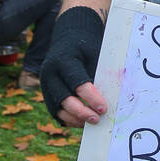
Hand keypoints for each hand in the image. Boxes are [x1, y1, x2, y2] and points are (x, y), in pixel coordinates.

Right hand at [39, 6, 106, 126]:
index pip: (77, 83)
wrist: (69, 38)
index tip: (103, 108)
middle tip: (97, 119)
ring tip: (91, 123)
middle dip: (81, 112)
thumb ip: (100, 75)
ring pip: (57, 108)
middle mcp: (50, 73)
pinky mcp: (47, 93)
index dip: (91, 97)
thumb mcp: (95, 55)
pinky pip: (56, 111)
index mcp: (63, 60)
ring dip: (75, 119)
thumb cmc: (86, 47)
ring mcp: (46, 84)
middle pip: (64, 98)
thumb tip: (113, 99)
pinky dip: (69, 119)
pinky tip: (82, 122)